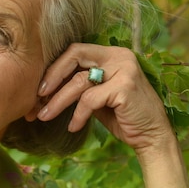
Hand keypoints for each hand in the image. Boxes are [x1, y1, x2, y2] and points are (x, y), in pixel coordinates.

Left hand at [36, 43, 173, 153]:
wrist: (151, 137)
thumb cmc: (121, 117)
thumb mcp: (95, 96)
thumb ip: (76, 86)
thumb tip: (41, 89)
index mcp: (110, 54)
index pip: (74, 51)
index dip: (54, 68)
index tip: (39, 88)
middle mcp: (119, 55)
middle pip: (74, 56)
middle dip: (51, 77)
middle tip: (37, 96)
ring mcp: (124, 69)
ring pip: (78, 81)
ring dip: (57, 101)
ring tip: (44, 116)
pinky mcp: (125, 86)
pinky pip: (89, 100)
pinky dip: (77, 115)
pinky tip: (73, 127)